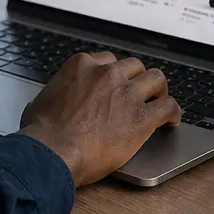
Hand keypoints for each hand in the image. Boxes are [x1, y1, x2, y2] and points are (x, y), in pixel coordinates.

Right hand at [19, 52, 180, 186]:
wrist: (53, 152)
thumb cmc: (42, 133)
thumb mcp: (40, 102)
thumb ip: (54, 96)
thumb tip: (48, 104)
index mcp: (82, 66)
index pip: (108, 61)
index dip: (115, 74)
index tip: (117, 83)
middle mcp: (108, 74)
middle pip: (134, 67)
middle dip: (138, 79)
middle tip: (140, 92)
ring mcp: (127, 94)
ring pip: (156, 79)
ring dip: (159, 90)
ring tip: (160, 100)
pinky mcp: (142, 118)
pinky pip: (168, 107)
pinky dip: (173, 112)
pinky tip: (172, 120)